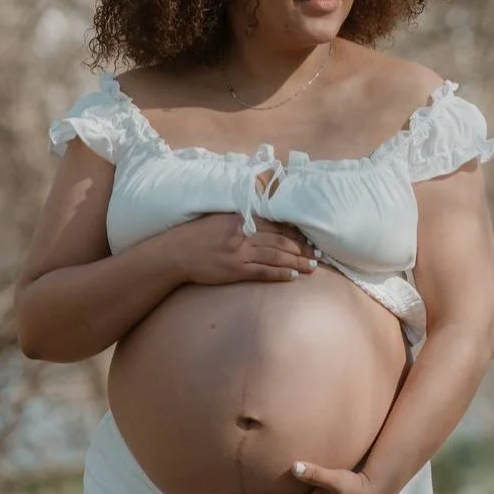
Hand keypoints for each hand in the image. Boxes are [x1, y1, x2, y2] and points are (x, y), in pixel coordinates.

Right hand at [172, 213, 317, 284]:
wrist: (176, 253)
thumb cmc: (197, 234)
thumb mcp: (220, 218)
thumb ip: (242, 217)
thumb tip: (263, 217)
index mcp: (241, 219)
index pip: (276, 224)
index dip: (295, 232)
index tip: (309, 238)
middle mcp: (243, 234)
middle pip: (281, 240)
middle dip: (301, 248)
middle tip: (317, 253)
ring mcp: (239, 253)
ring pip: (275, 256)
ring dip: (296, 262)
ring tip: (312, 266)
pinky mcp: (234, 270)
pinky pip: (262, 272)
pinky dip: (279, 274)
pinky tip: (292, 276)